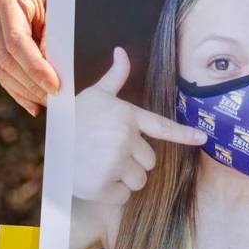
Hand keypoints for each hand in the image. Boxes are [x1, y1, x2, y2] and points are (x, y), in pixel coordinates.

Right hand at [0, 0, 59, 115]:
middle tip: (54, 99)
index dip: (35, 67)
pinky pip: (2, 71)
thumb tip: (50, 67)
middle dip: (30, 83)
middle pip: (6, 58)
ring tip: (46, 104)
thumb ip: (56, 35)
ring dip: (24, 91)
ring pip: (1, 68)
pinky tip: (33, 105)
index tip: (55, 86)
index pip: (17, 41)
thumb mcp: (64, 9)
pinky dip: (18, 91)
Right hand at [73, 47, 207, 204]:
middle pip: (150, 162)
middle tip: (111, 154)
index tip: (202, 138)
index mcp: (127, 117)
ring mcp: (114, 162)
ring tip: (102, 165)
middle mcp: (124, 139)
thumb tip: (122, 52)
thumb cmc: (73, 118)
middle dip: (135, 162)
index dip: (185, 134)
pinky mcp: (102, 185)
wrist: (45, 143)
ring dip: (125, 179)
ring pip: (139, 181)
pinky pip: (122, 197)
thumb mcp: (95, 95)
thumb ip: (114, 77)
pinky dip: (111, 194)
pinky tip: (95, 179)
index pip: (163, 127)